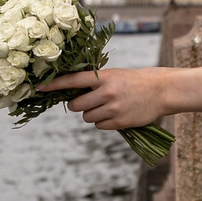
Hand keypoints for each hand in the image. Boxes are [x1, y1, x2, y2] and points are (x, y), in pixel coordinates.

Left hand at [39, 66, 174, 131]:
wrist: (161, 90)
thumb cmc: (135, 81)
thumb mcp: (114, 75)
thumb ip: (95, 82)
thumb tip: (72, 93)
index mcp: (104, 77)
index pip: (73, 80)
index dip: (54, 84)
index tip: (40, 87)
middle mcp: (107, 92)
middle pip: (76, 105)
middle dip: (76, 106)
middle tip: (86, 102)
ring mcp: (113, 108)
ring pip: (86, 117)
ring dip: (91, 114)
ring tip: (107, 107)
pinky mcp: (120, 122)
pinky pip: (99, 126)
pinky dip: (103, 122)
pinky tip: (115, 114)